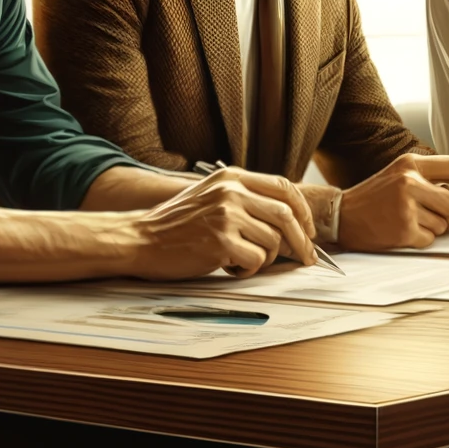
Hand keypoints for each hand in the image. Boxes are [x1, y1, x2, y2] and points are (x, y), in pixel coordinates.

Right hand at [124, 167, 317, 279]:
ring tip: (241, 260)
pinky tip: (230, 267)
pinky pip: (256, 260)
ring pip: (273, 242)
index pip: (284, 187)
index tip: (308, 229)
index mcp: (231, 178)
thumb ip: (242, 198)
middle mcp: (231, 192)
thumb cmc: (174, 224)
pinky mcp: (221, 241)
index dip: (303, 210)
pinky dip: (249, 269)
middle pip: (286, 215)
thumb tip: (285, 219)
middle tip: (306, 258)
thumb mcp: (209, 196)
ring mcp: (226, 215)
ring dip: (265, 259)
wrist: (139, 238)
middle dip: (302, 241)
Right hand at [339, 154, 448, 250]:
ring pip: (443, 225)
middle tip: (429, 216)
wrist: (342, 215)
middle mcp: (409, 181)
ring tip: (406, 221)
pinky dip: (420, 240)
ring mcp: (405, 205)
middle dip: (448, 216)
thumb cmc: (373, 197)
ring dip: (431, 228)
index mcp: (410, 164)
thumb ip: (428, 178)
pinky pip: (430, 239)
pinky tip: (401, 232)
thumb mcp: (399, 175)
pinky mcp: (403, 228)